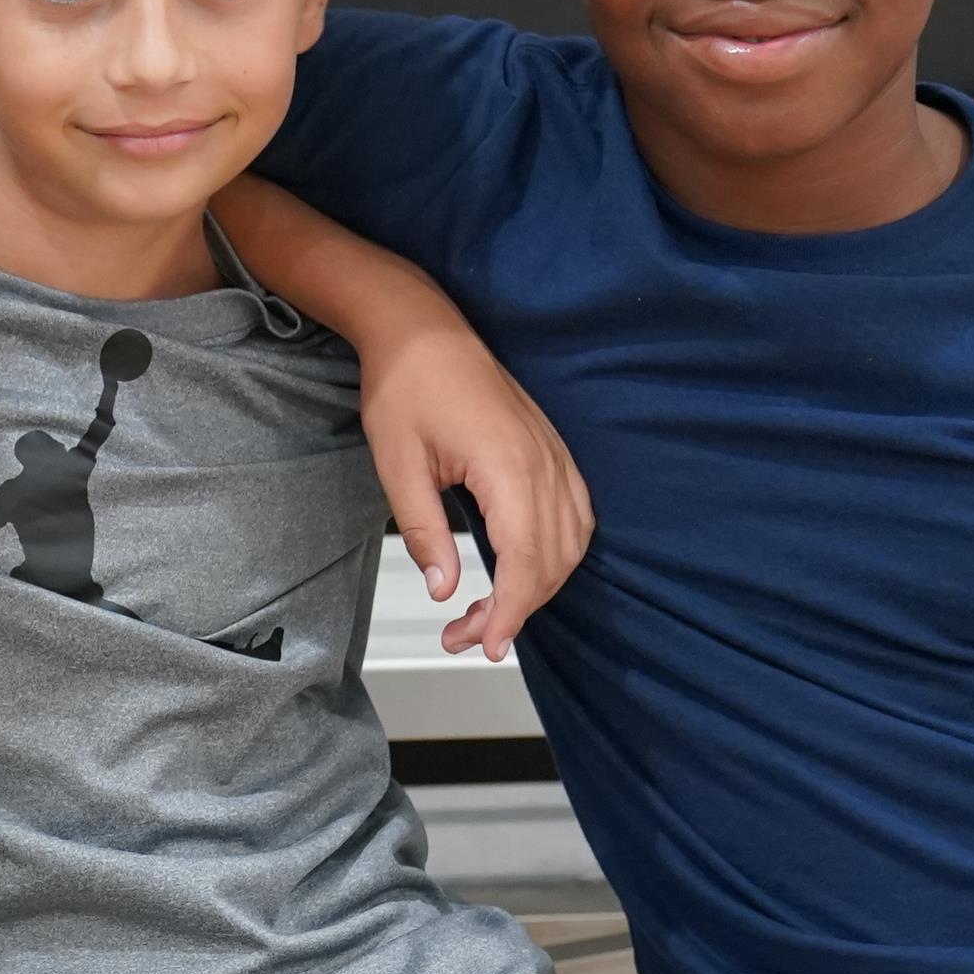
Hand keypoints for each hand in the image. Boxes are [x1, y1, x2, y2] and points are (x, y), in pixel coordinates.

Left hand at [357, 323, 592, 660]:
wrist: (422, 329)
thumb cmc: (406, 386)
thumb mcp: (398, 466)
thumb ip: (424, 532)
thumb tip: (445, 589)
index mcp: (509, 466)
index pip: (526, 561)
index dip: (510, 611)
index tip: (486, 644)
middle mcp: (544, 462)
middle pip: (553, 559)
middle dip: (516, 609)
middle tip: (467, 636)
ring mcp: (553, 454)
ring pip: (571, 541)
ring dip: (539, 584)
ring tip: (490, 611)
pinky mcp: (550, 449)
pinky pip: (575, 513)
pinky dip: (557, 552)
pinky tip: (526, 569)